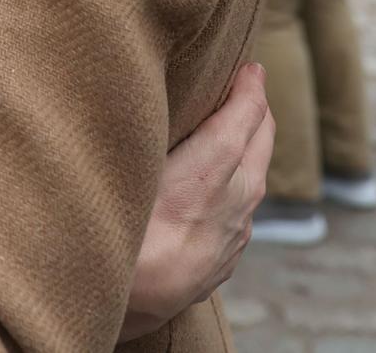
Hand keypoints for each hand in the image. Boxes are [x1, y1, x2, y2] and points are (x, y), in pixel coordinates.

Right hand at [121, 62, 273, 339]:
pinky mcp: (224, 262)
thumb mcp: (125, 167)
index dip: (248, 85)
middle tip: (247, 83)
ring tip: (235, 126)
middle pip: (260, 143)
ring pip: (255, 178)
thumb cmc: (115, 235)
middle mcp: (234, 203)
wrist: (123, 311)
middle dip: (257, 109)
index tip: (248, 64)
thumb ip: (134, 128)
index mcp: (210, 173)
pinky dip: (240, 183)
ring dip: (250, 147)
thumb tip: (128, 88)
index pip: (244, 115)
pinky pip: (243, 210)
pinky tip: (219, 184)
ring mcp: (234, 236)